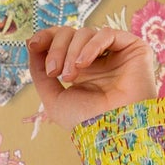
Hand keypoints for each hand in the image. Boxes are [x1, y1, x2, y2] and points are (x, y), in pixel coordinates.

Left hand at [27, 21, 157, 128]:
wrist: (113, 132)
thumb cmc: (86, 122)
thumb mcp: (53, 99)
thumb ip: (40, 72)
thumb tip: (31, 43)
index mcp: (82, 69)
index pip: (62, 41)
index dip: (47, 37)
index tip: (33, 44)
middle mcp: (99, 59)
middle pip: (71, 33)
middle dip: (57, 48)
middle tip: (54, 71)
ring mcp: (116, 53)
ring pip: (86, 32)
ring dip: (71, 52)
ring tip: (70, 77)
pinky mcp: (133, 48)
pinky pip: (106, 34)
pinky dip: (90, 46)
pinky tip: (84, 64)